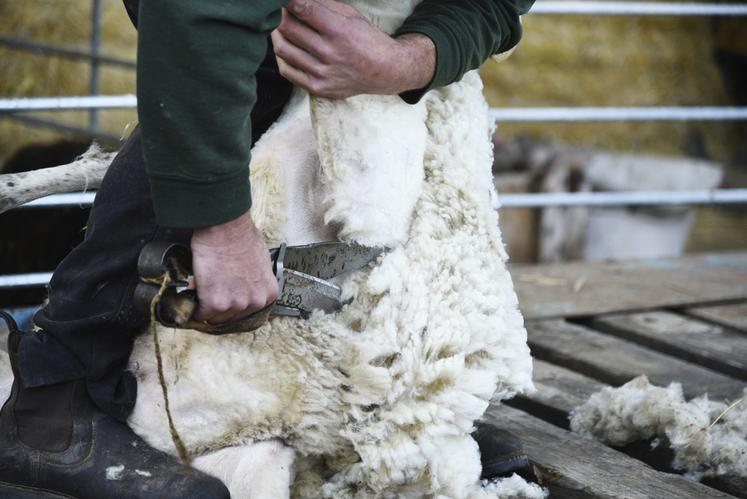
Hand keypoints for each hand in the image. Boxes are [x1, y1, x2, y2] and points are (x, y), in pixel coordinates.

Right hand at [190, 212, 277, 323]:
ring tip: (203, 288)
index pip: (249, 311)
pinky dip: (195, 306)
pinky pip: (201, 314)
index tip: (225, 297)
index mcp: (268, 292)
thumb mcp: (259, 260)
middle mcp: (255, 302)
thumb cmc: (241, 236)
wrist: (226, 227)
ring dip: (206, 304)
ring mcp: (236, 304)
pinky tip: (195, 293)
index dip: (234, 302)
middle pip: (232, 316)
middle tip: (211, 290)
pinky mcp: (215, 303)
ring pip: (216, 317)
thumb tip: (239, 283)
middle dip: (220, 304)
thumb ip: (253, 279)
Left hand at [271, 0, 434, 97]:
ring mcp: (322, 72)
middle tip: (281, 11)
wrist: (383, 71)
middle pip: (287, 27)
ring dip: (277, 34)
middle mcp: (329, 52)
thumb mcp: (350, 14)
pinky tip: (286, 47)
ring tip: (281, 27)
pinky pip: (286, 70)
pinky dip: (281, 56)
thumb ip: (322, 5)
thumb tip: (296, 0)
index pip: (302, 8)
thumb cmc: (366, 39)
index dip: (287, 0)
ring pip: (283, 48)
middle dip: (280, 15)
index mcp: (338, 30)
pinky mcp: (318, 87)